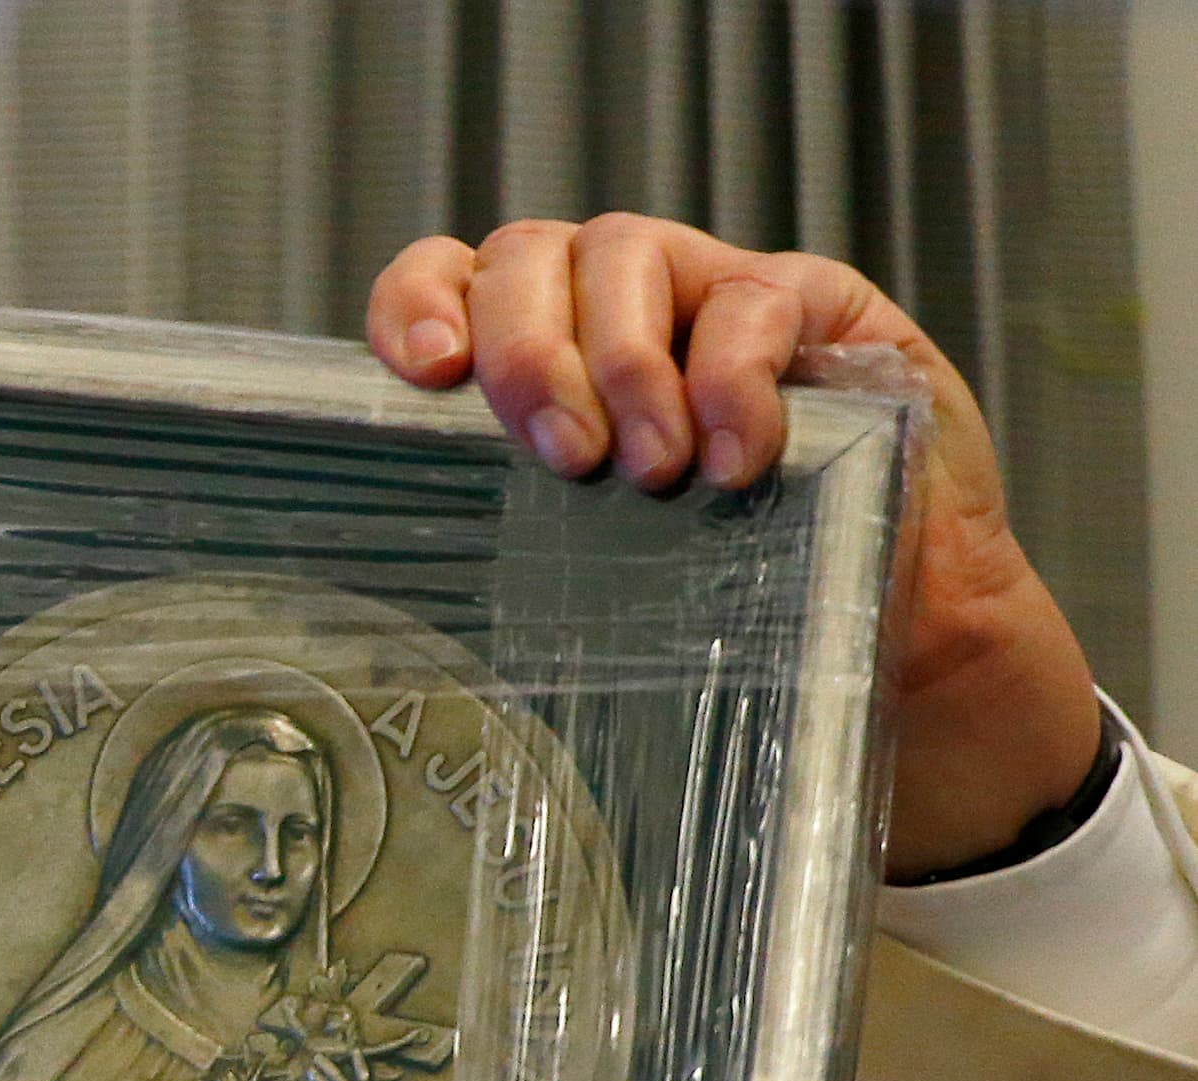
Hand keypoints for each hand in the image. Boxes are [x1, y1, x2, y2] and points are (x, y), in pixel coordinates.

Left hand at [366, 213, 1100, 878]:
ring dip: (624, 364)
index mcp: (535, 346)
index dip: (419, 301)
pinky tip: (734, 461)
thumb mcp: (589, 553)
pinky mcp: (811, 300)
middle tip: (568, 459)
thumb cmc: (715, 589)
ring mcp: (708, 287)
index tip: (427, 370)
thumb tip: (402, 547)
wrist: (888, 616)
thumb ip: (511, 515)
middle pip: (528, 256)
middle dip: (530, 354)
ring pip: (626, 253)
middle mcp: (610, 298)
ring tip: (652, 472)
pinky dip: (731, 381)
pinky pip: (749, 300)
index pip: (447, 274)